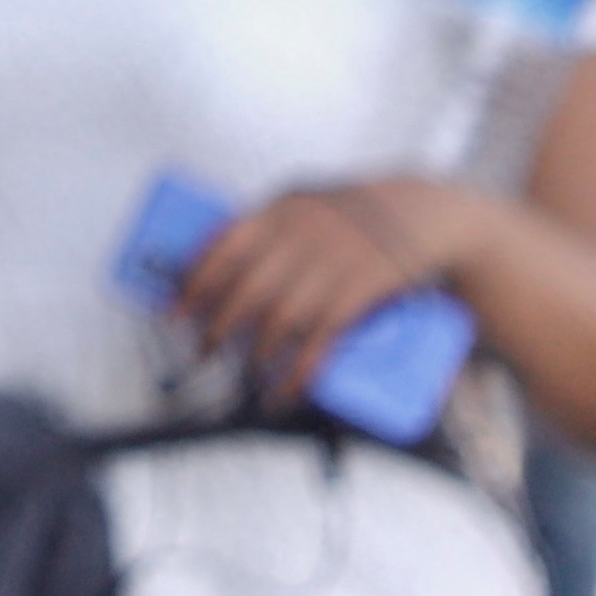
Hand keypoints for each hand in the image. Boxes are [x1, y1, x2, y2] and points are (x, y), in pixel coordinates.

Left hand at [171, 178, 485, 395]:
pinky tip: (283, 391)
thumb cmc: (348, 213)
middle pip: (246, 290)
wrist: (424, 213)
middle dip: (217, 328)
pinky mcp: (360, 294)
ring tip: (246, 374)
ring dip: (255, 355)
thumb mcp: (304, 204)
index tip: (171, 314)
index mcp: (279, 210)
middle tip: (203, 352)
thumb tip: (206, 263)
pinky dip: (297, 372)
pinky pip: (320, 340)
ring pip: (279, 319)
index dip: (192, 284)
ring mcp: (331, 265)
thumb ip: (265, 228)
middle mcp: (301, 235)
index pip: (221, 247)